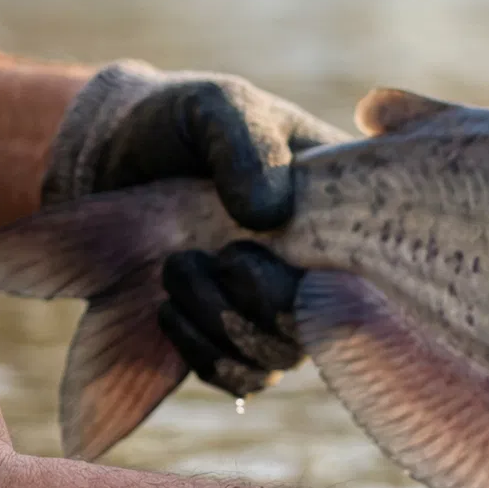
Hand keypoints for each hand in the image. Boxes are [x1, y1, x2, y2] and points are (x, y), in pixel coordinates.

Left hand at [40, 63, 343, 396]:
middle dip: (267, 297)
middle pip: (331, 321)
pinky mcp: (238, 338)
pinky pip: (244, 379)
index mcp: (344, 206)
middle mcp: (324, 263)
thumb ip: (245, 146)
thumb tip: (270, 216)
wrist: (110, 155)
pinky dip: (205, 355)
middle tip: (220, 253)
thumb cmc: (180, 122)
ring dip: (224, 324)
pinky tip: (167, 308)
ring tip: (177, 266)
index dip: (339, 274)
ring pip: (284, 355)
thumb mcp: (214, 108)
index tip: (262, 244)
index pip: (378, 262)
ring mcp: (282, 303)